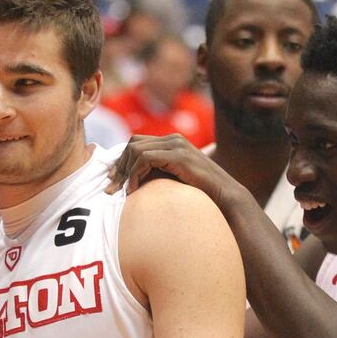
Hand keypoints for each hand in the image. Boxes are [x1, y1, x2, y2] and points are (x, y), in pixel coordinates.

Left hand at [105, 134, 241, 205]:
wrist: (225, 198)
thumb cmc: (201, 194)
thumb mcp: (174, 180)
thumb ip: (158, 174)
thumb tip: (132, 182)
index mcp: (173, 143)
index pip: (137, 142)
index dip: (122, 161)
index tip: (113, 181)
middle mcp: (174, 139)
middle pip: (133, 143)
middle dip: (119, 166)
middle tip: (111, 188)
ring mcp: (177, 145)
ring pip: (136, 150)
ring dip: (125, 171)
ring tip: (122, 192)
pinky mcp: (178, 156)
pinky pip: (145, 158)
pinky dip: (134, 174)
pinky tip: (133, 190)